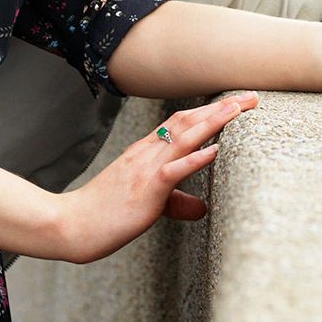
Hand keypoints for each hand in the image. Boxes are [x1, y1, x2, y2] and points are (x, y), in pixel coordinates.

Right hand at [54, 93, 256, 262]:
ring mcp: (145, 169)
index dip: (210, 110)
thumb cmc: (104, 215)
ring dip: (214, 121)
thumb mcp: (147, 205)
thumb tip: (203, 208)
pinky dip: (196, 158)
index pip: (182, 122)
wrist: (69, 225)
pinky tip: (216, 150)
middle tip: (252, 96)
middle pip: (189, 120)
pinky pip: (174, 170)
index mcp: (145, 152)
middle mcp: (147, 154)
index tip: (237, 102)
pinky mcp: (145, 191)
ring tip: (240, 109)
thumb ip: (175, 201)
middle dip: (222, 107)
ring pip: (184, 137)